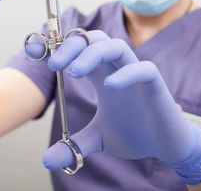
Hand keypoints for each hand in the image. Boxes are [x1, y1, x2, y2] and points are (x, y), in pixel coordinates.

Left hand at [43, 30, 200, 184]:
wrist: (166, 146)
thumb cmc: (134, 134)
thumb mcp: (98, 140)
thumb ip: (75, 145)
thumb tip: (48, 160)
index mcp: (100, 74)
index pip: (78, 49)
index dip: (57, 46)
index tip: (35, 52)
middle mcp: (115, 68)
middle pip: (94, 39)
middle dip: (72, 46)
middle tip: (54, 64)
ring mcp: (135, 73)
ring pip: (116, 46)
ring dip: (93, 53)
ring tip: (74, 72)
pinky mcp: (155, 84)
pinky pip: (143, 69)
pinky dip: (126, 74)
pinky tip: (108, 87)